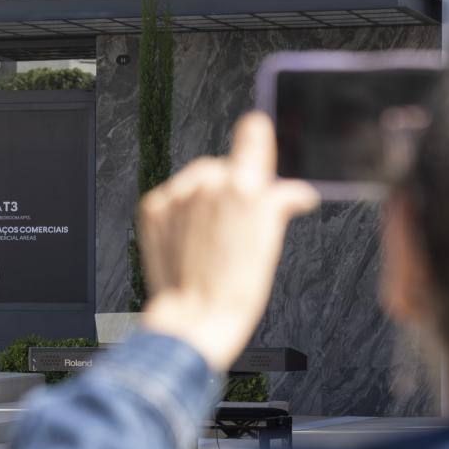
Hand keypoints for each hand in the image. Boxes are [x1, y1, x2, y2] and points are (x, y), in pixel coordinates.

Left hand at [139, 113, 319, 371]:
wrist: (196, 315)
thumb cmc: (237, 286)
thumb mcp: (270, 242)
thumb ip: (278, 204)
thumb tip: (296, 192)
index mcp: (244, 187)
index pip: (252, 132)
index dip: (257, 137)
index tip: (258, 136)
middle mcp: (208, 184)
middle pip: (223, 165)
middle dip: (231, 186)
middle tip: (235, 221)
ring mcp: (176, 195)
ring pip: (196, 180)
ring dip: (204, 197)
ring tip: (211, 234)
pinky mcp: (152, 208)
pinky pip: (171, 196)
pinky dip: (179, 210)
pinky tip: (189, 237)